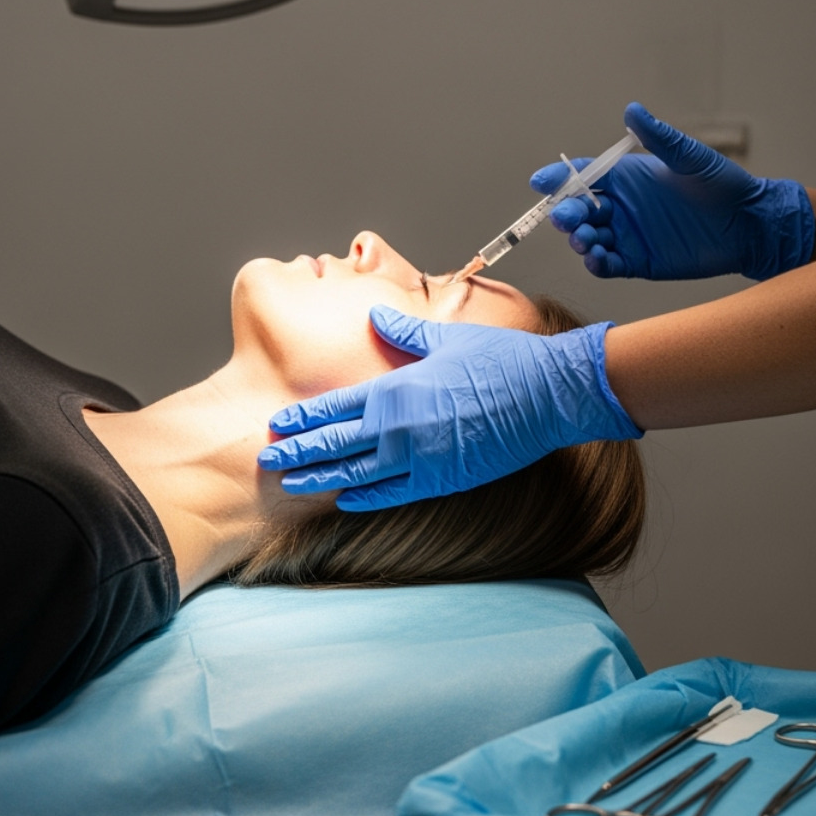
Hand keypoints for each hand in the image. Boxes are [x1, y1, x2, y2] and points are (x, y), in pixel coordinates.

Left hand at [257, 306, 641, 510]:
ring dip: (322, 479)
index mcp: (397, 389)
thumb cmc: (503, 361)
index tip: (276, 425)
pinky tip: (345, 500)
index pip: (335, 407)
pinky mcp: (443, 479)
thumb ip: (404, 332)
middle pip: (336, 443)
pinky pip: (393, 493)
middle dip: (299, 452)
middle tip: (266, 460)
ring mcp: (420, 458)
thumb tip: (376, 314)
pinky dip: (365, 497)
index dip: (303, 418)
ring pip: (357, 474)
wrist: (549, 395)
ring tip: (292, 484)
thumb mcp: (447, 339)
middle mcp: (401, 427)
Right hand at [531, 102, 814, 279]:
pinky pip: (607, 264)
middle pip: (579, 209)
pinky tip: (597, 258)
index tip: (540, 182)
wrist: (748, 225)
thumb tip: (633, 109)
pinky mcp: (637, 261)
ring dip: (579, 239)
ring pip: (588, 238)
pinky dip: (596, 263)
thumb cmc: (722, 185)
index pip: (583, 175)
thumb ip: (660, 138)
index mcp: (627, 178)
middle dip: (567, 213)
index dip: (560, 179)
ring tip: (585, 240)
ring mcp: (627, 235)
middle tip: (567, 218)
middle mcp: (621, 206)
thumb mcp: (690, 158)